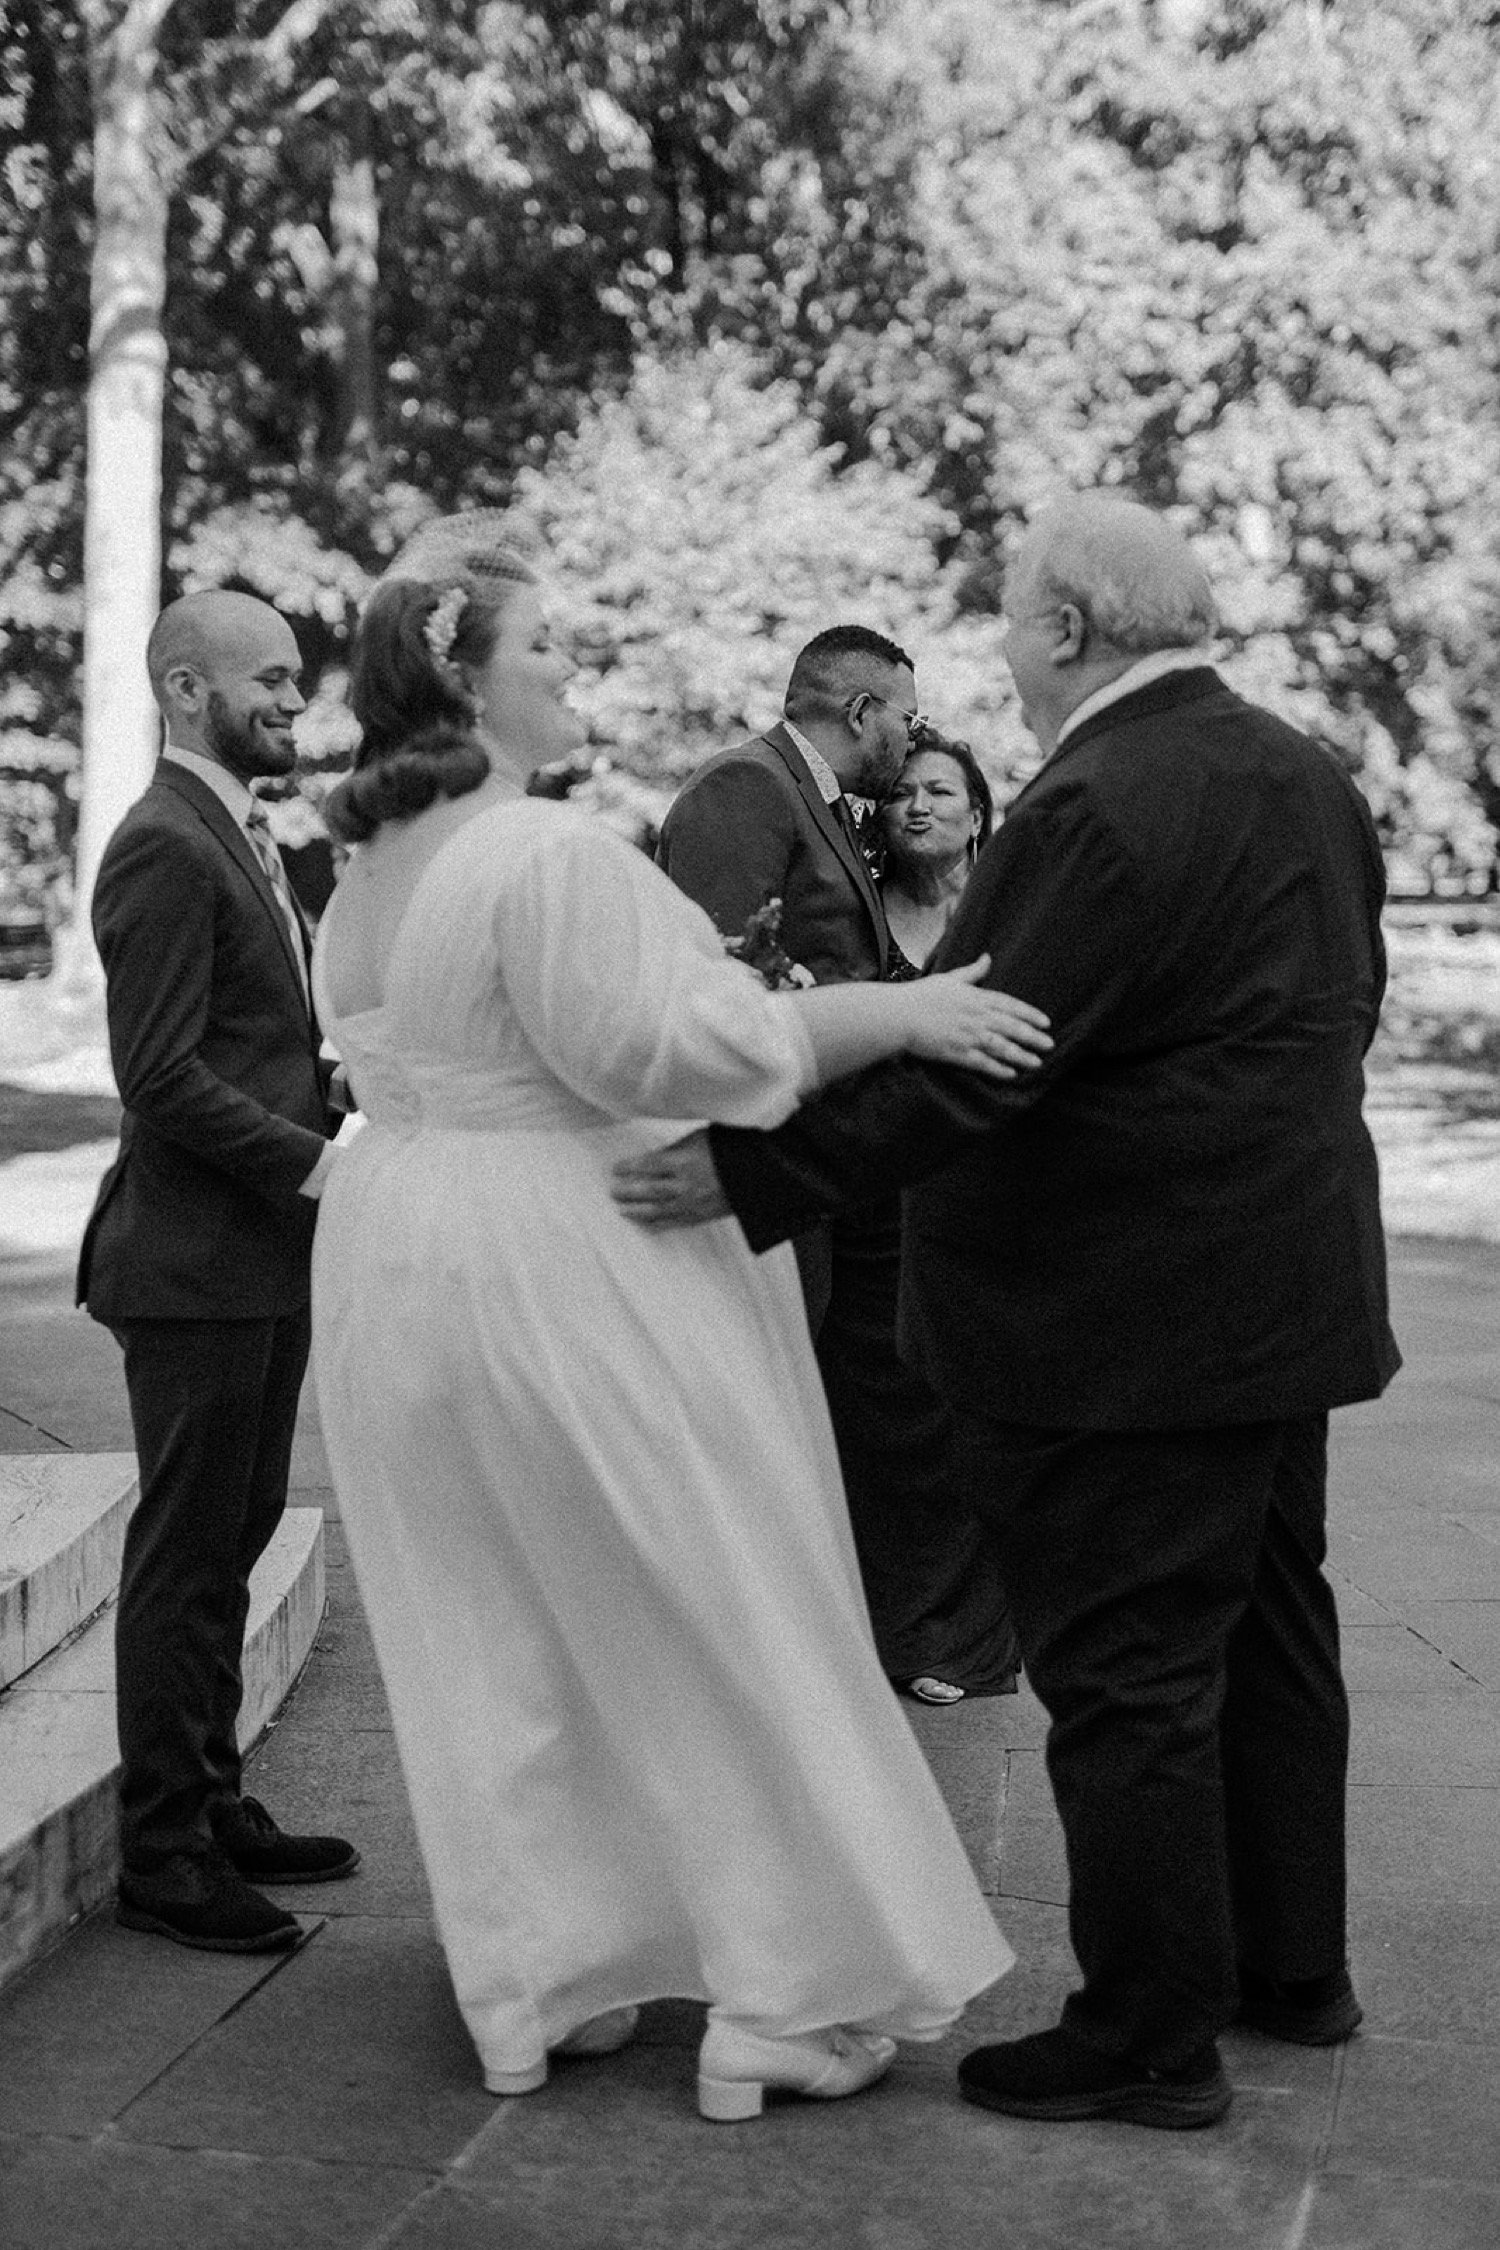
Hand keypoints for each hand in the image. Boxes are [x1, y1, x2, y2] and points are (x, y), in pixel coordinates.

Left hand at [611, 1130, 730, 1228]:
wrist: (757, 1174)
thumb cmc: (727, 1150)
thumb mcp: (699, 1138)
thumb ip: (674, 1149)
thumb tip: (652, 1159)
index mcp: (685, 1161)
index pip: (648, 1165)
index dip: (629, 1168)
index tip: (616, 1169)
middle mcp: (686, 1185)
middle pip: (648, 1191)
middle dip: (627, 1192)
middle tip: (612, 1192)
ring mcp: (692, 1203)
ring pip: (657, 1210)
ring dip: (636, 1210)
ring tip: (621, 1209)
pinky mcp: (700, 1216)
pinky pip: (672, 1223)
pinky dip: (655, 1223)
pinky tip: (643, 1223)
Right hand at [906, 955, 1052, 1078]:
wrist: (899, 1015)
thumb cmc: (922, 995)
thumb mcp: (950, 978)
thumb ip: (973, 971)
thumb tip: (988, 957)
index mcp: (976, 997)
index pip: (1010, 1005)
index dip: (1030, 1014)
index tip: (1046, 1022)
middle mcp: (976, 1017)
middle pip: (1011, 1027)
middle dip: (1033, 1037)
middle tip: (1050, 1044)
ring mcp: (967, 1036)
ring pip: (1001, 1047)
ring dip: (1021, 1055)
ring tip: (1037, 1063)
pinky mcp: (956, 1053)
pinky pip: (982, 1063)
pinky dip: (997, 1069)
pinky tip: (1011, 1074)